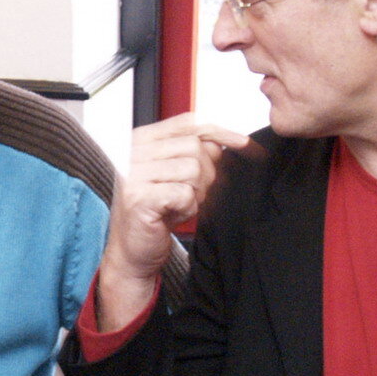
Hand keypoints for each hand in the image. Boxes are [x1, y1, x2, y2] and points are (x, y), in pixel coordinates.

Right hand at [95, 115, 248, 329]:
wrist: (132, 252)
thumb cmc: (155, 213)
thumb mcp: (175, 176)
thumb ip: (194, 153)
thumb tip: (225, 141)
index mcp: (141, 140)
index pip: (188, 123)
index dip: (221, 132)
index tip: (244, 144)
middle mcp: (133, 153)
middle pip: (195, 147)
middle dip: (205, 174)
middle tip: (190, 194)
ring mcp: (133, 174)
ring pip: (192, 169)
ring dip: (195, 193)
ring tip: (178, 205)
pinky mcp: (139, 198)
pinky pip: (185, 193)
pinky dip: (187, 208)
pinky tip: (172, 215)